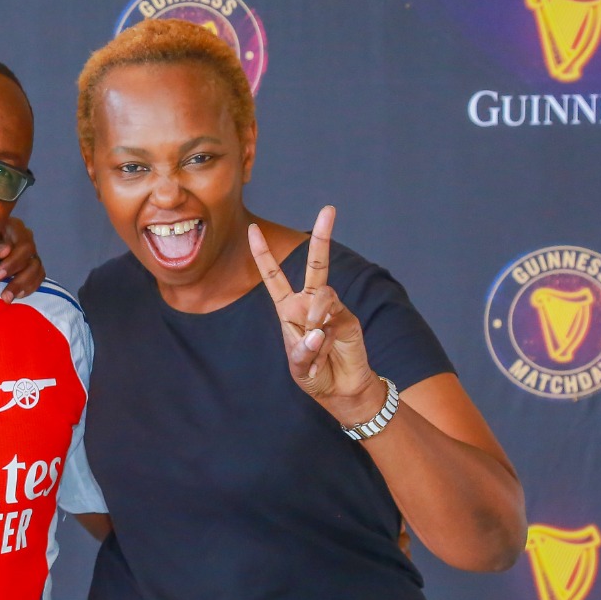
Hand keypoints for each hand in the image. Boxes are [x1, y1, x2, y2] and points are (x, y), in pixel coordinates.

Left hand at [0, 216, 46, 302]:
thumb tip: (5, 251)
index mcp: (14, 227)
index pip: (22, 245)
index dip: (12, 263)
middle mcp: (27, 238)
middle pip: (30, 258)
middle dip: (16, 279)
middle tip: (2, 294)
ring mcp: (31, 252)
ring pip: (36, 269)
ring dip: (21, 286)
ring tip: (6, 299)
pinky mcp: (33, 265)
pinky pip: (38, 277)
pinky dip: (29, 287)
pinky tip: (16, 296)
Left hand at [248, 205, 382, 422]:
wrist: (341, 390)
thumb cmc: (313, 376)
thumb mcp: (297, 366)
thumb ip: (302, 349)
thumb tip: (316, 328)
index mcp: (288, 310)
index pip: (273, 277)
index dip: (263, 254)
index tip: (253, 228)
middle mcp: (309, 303)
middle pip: (314, 264)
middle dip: (322, 237)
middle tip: (329, 209)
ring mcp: (330, 309)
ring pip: (321, 295)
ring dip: (314, 320)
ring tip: (315, 344)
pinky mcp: (347, 318)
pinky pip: (332, 314)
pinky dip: (324, 333)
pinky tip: (324, 348)